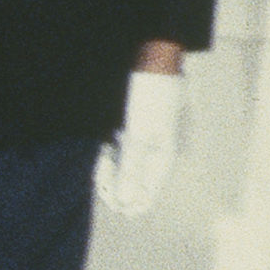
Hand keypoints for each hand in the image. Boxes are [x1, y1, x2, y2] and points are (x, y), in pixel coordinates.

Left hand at [98, 62, 183, 216]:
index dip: (132, 202)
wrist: (154, 62)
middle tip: (107, 187)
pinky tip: (105, 158)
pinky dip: (112, 156)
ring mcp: (147, 140)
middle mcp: (158, 151)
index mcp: (164, 156)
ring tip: (105, 174)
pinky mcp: (136, 128)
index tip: (118, 208)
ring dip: (114, 171)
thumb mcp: (138, 135)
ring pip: (127, 165)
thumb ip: (131, 169)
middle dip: (119, 185)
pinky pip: (123, 150)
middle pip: (136, 180)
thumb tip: (125, 201)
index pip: (149, 192)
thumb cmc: (150, 97)